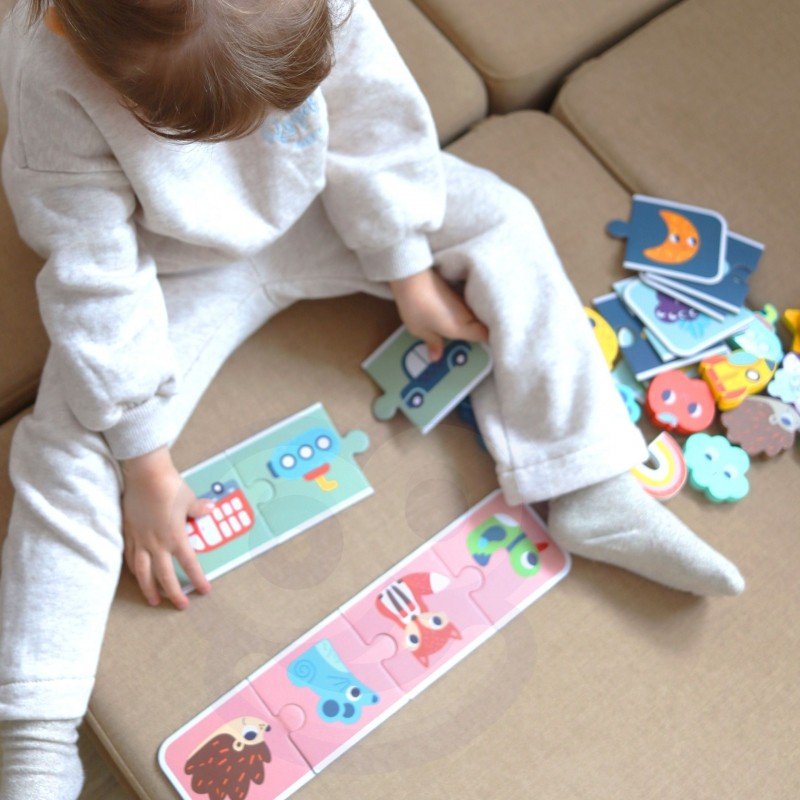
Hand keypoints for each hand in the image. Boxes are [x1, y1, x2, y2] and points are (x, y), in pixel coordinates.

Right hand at [120, 446, 212, 608]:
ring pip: (143, 572)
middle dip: (173, 593)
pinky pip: (129, 557)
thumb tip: (210, 509)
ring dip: (148, 588)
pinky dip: (133, 570)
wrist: (145, 475)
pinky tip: (136, 576)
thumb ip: (199, 509)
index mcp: (175, 537)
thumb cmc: (170, 486)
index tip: (204, 591)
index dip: (197, 579)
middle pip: (164, 576)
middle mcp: (157, 543)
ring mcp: (140, 540)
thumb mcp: (190, 499)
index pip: (189, 564)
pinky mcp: (127, 533)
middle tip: (180, 605)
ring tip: (153, 600)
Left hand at [390, 268, 488, 359]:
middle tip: (472, 343)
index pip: (486, 336)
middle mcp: (468, 315)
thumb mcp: (420, 330)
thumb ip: (433, 344)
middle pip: (484, 325)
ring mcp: (463, 302)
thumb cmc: (416, 307)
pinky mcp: (457, 293)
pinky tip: (453, 317)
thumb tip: (437, 358)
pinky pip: (468, 307)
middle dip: (483, 333)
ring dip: (474, 322)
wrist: (411, 276)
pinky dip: (465, 314)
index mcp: (461, 328)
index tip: (485, 350)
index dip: (490, 343)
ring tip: (463, 332)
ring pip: (476, 316)